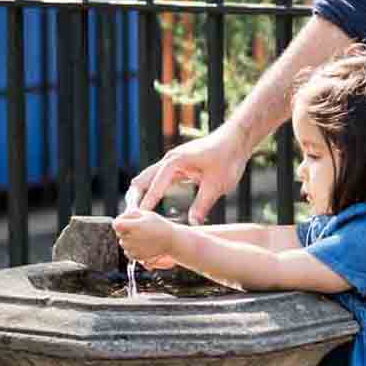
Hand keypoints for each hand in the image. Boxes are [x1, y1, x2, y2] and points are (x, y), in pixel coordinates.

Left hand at [114, 208, 179, 268]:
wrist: (171, 241)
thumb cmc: (160, 226)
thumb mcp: (147, 214)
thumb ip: (132, 214)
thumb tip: (122, 216)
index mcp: (134, 226)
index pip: (116, 224)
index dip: (120, 221)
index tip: (126, 221)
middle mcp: (132, 238)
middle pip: (119, 233)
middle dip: (125, 230)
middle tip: (138, 228)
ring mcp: (133, 249)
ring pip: (123, 242)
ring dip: (128, 239)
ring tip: (142, 236)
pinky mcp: (136, 257)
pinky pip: (127, 251)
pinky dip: (132, 248)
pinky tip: (142, 244)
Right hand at [125, 121, 247, 223]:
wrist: (236, 140)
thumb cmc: (228, 158)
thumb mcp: (217, 185)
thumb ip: (202, 204)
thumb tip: (193, 225)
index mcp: (175, 162)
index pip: (153, 186)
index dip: (145, 204)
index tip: (137, 221)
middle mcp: (169, 160)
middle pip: (142, 180)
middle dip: (134, 199)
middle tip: (128, 221)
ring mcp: (172, 162)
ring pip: (148, 179)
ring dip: (141, 195)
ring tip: (135, 216)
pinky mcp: (178, 165)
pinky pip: (158, 179)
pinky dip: (151, 191)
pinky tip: (150, 205)